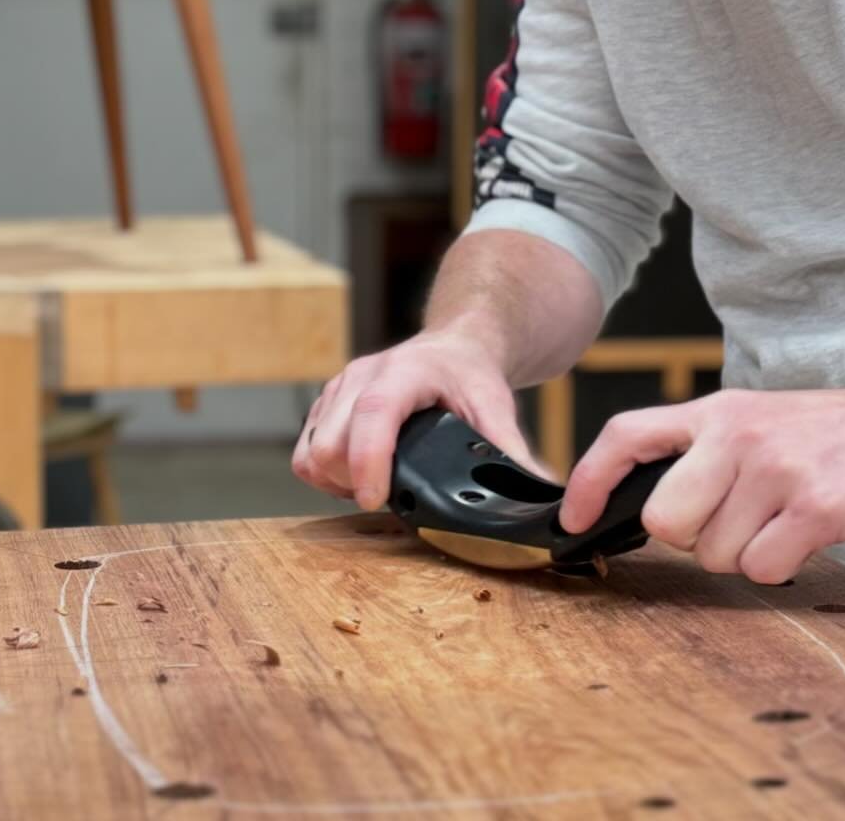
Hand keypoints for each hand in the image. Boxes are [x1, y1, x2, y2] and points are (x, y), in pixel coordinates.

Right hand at [292, 326, 547, 511]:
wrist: (453, 346)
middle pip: (330, 443)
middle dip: (351, 481)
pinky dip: (321, 472)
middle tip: (385, 495)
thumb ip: (513, 450)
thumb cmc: (469, 375)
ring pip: (311, 451)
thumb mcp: (497, 406)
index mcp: (404, 373)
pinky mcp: (326, 402)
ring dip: (334, 480)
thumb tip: (541, 492)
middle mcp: (362, 376)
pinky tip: (353, 475)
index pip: (374, 413)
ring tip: (370, 486)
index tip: (375, 498)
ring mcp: (339, 388)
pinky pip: (303, 451)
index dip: (368, 459)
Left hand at [557, 373, 844, 584]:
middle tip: (743, 524)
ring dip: (749, 555)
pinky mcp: (816, 506)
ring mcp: (775, 468)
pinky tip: (813, 533)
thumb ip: (714, 451)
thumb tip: (663, 508)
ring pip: (716, 554)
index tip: (575, 520)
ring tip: (789, 519)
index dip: (590, 480)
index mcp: (719, 410)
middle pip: (666, 520)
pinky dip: (785, 565)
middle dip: (696, 541)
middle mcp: (737, 434)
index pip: (627, 434)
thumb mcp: (765, 419)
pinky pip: (765, 568)